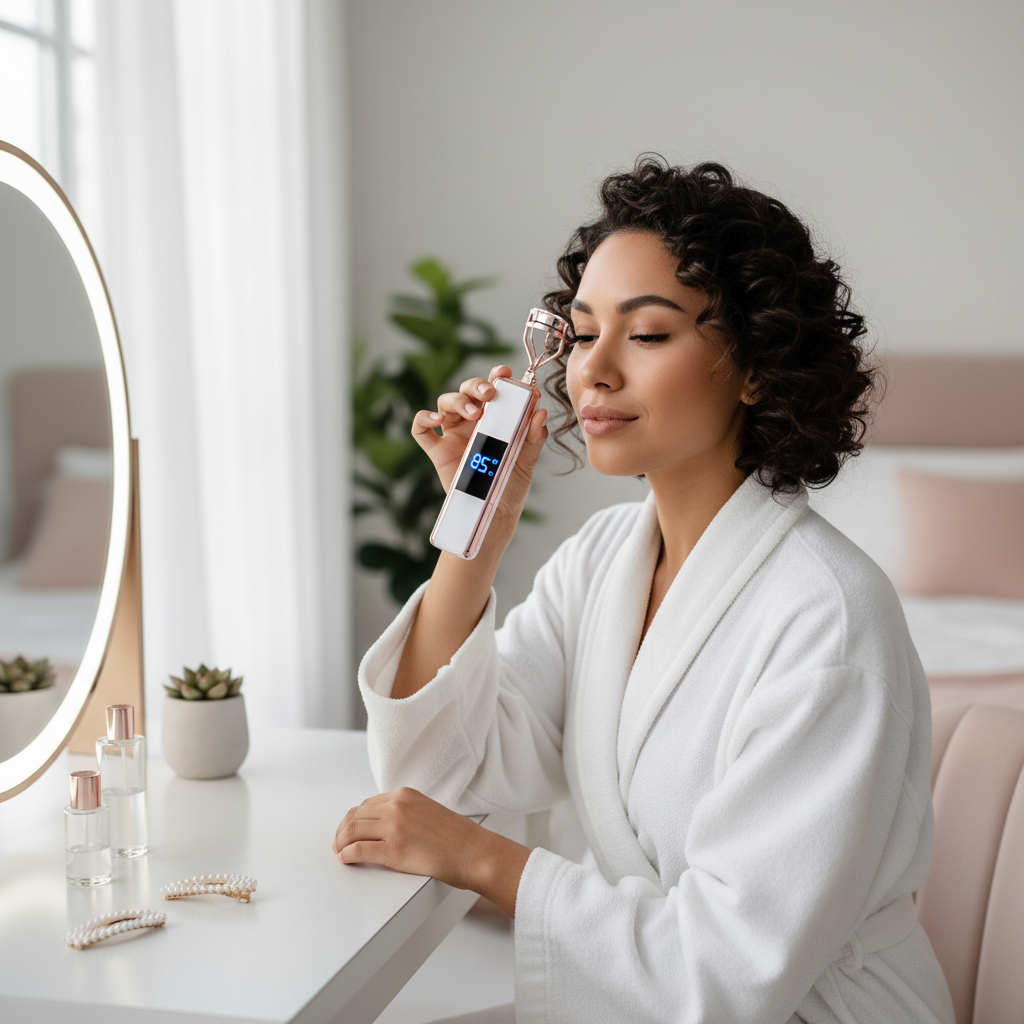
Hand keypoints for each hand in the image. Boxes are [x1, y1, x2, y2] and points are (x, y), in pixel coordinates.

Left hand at [332, 787, 529, 916]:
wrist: (474, 852)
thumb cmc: (457, 837)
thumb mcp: (428, 811)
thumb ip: (406, 813)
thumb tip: (384, 825)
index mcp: (405, 795)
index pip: (367, 804)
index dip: (353, 818)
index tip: (348, 828)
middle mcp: (397, 806)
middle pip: (355, 816)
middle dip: (341, 830)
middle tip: (337, 842)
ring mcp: (394, 827)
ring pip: (351, 831)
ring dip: (340, 842)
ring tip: (338, 852)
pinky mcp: (393, 850)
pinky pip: (358, 850)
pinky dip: (347, 855)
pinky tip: (346, 859)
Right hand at [411, 365, 547, 523]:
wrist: (497, 513)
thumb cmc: (511, 483)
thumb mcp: (528, 458)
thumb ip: (534, 435)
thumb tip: (540, 412)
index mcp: (494, 417)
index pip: (492, 389)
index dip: (495, 376)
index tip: (504, 372)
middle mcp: (471, 422)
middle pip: (466, 390)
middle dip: (476, 385)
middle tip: (489, 394)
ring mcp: (452, 435)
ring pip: (445, 403)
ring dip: (458, 401)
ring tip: (474, 413)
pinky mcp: (438, 452)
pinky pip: (421, 429)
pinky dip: (424, 418)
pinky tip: (437, 420)